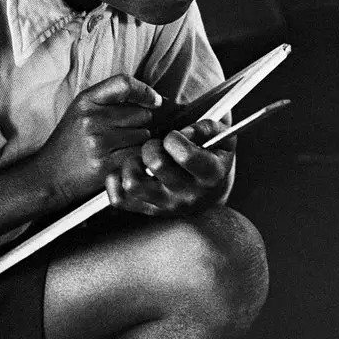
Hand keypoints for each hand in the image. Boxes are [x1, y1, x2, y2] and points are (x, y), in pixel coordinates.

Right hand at [35, 75, 161, 206]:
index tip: (155, 102)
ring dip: (140, 143)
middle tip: (125, 134)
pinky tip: (124, 160)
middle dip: (141, 123)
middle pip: (141, 113)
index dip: (145, 91)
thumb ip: (112, 100)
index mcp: (86, 100)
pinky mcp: (106, 165)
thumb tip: (156, 99)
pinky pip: (139, 155)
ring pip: (144, 136)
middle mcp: (91, 119)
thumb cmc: (72, 141)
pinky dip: (138, 159)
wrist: (50, 175)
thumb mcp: (82, 110)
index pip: (125, 83)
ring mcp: (98, 142)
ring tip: (121, 148)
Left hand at [105, 119, 235, 216]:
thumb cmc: (213, 157)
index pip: (186, 155)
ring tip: (140, 159)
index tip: (176, 136)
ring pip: (132, 184)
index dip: (175, 138)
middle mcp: (188, 195)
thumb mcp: (222, 137)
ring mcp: (166, 206)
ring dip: (131, 164)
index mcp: (210, 175)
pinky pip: (118, 199)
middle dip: (152, 146)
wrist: (210, 193)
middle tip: (157, 145)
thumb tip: (183, 132)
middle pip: (156, 164)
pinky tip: (128, 169)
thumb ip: (206, 127)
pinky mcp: (147, 210)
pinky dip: (116, 181)